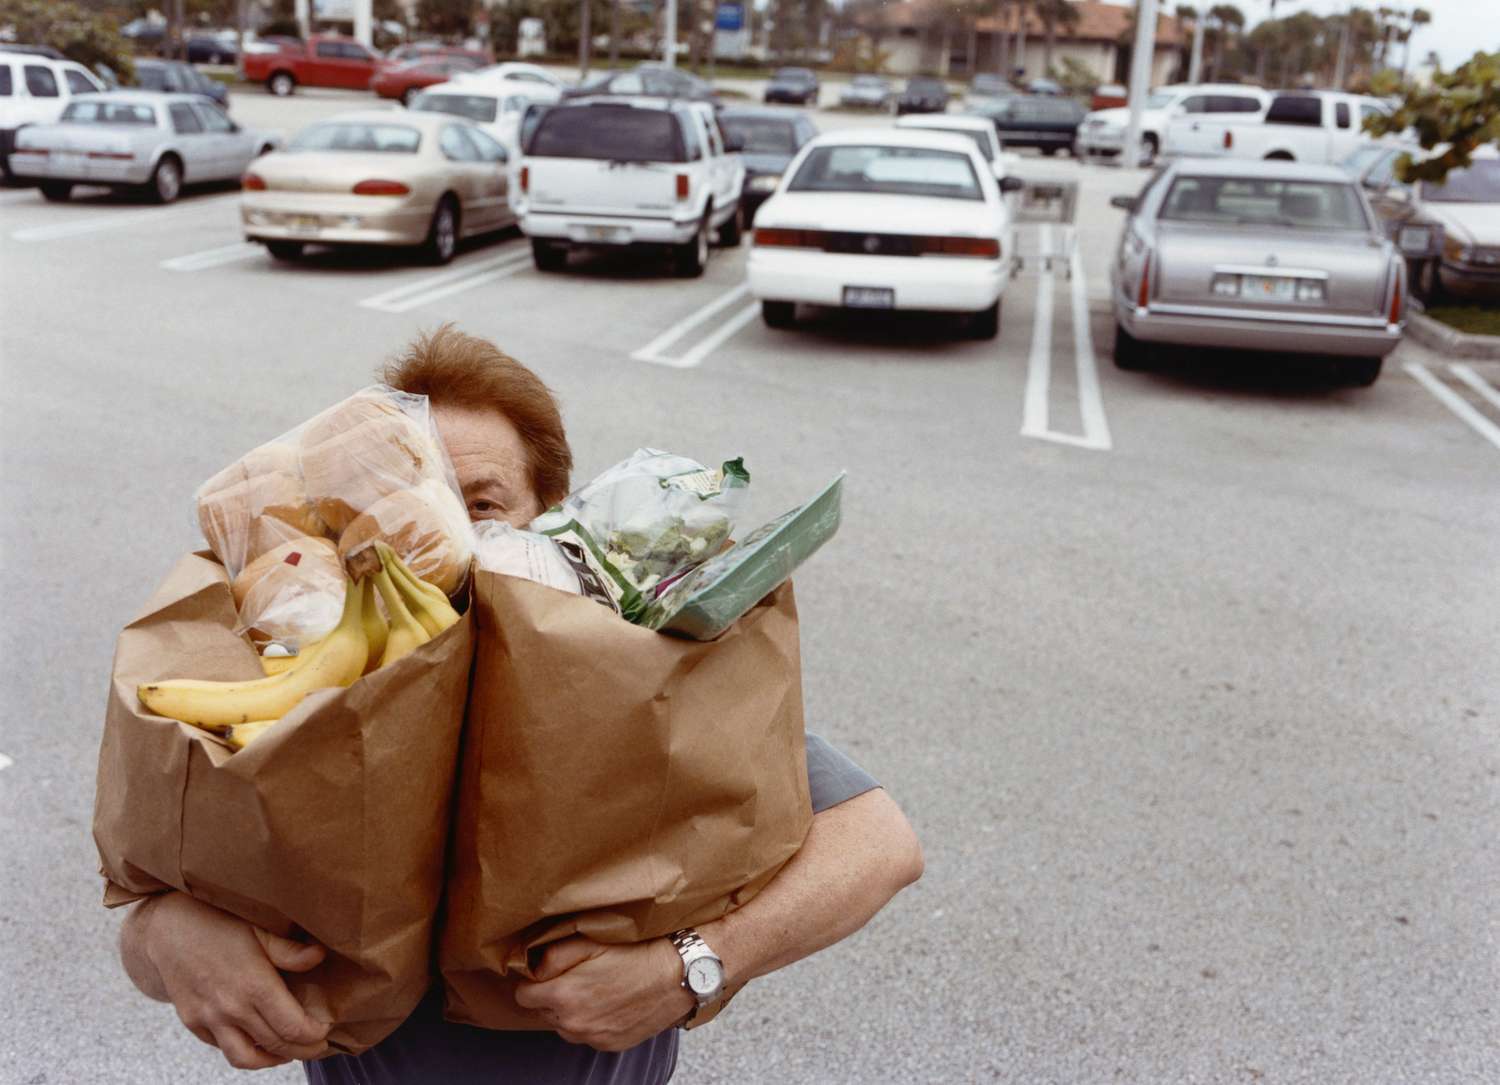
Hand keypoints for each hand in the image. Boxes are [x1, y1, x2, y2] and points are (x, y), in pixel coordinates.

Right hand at [139, 892, 331, 1068]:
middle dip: (302, 1051)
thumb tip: (319, 956)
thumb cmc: (217, 924)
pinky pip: (222, 1048)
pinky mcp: (193, 1023)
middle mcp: (232, 1009)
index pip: (293, 1027)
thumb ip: (289, 950)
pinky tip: (258, 1041)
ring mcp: (209, 1020)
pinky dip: (244, 1051)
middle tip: (318, 1047)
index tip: (325, 1031)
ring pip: (245, 1059)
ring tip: (289, 1052)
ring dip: (272, 1060)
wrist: (165, 930)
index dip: (314, 1036)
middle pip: (276, 1046)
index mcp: (254, 986)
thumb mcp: (258, 929)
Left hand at [513, 936, 695, 1051]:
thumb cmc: (634, 953)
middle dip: (552, 995)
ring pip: (565, 1026)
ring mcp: (593, 1038)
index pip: (524, 996)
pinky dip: (592, 1021)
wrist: (676, 976)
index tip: (547, 972)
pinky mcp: (610, 1045)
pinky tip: (609, 1002)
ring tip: (594, 989)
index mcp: (563, 996)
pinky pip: (588, 1035)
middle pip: (543, 1012)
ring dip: (570, 1011)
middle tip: (575, 976)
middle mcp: (574, 1024)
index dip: (534, 981)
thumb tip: (533, 969)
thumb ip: (553, 956)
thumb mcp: (590, 942)